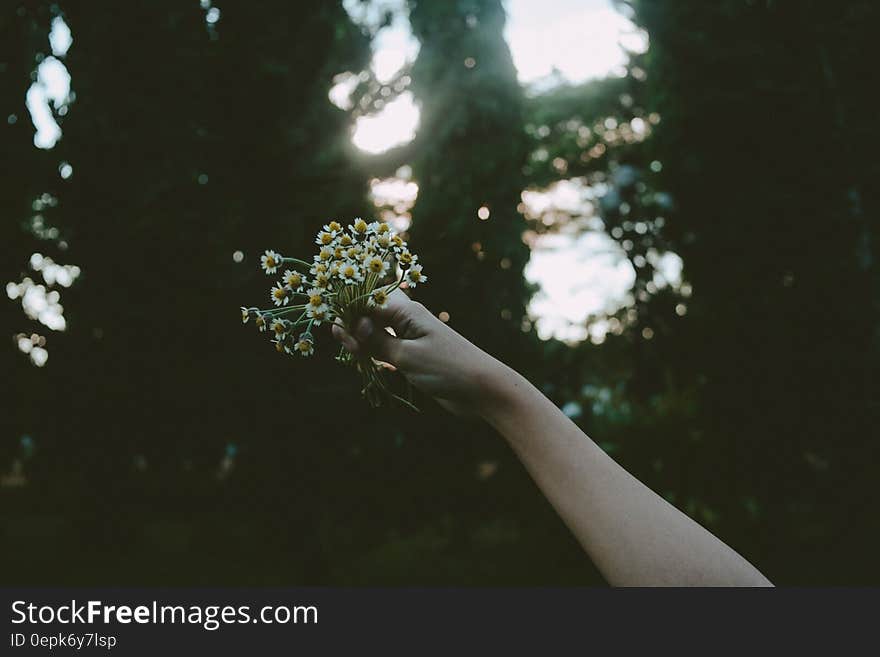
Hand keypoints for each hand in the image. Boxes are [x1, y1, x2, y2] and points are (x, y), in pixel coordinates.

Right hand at [331, 290, 507, 413]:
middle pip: (370, 312)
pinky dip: (374, 351)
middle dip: (352, 324)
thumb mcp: (406, 356)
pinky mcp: (414, 354)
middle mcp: (407, 319)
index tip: (337, 332)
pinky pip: (386, 346)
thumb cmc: (447, 368)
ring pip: (376, 330)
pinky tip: (364, 359)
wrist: (483, 388)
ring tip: (352, 354)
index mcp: (407, 311)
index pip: (367, 300)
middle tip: (345, 345)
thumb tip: (353, 324)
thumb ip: (376, 340)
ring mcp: (411, 336)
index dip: (349, 313)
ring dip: (362, 340)